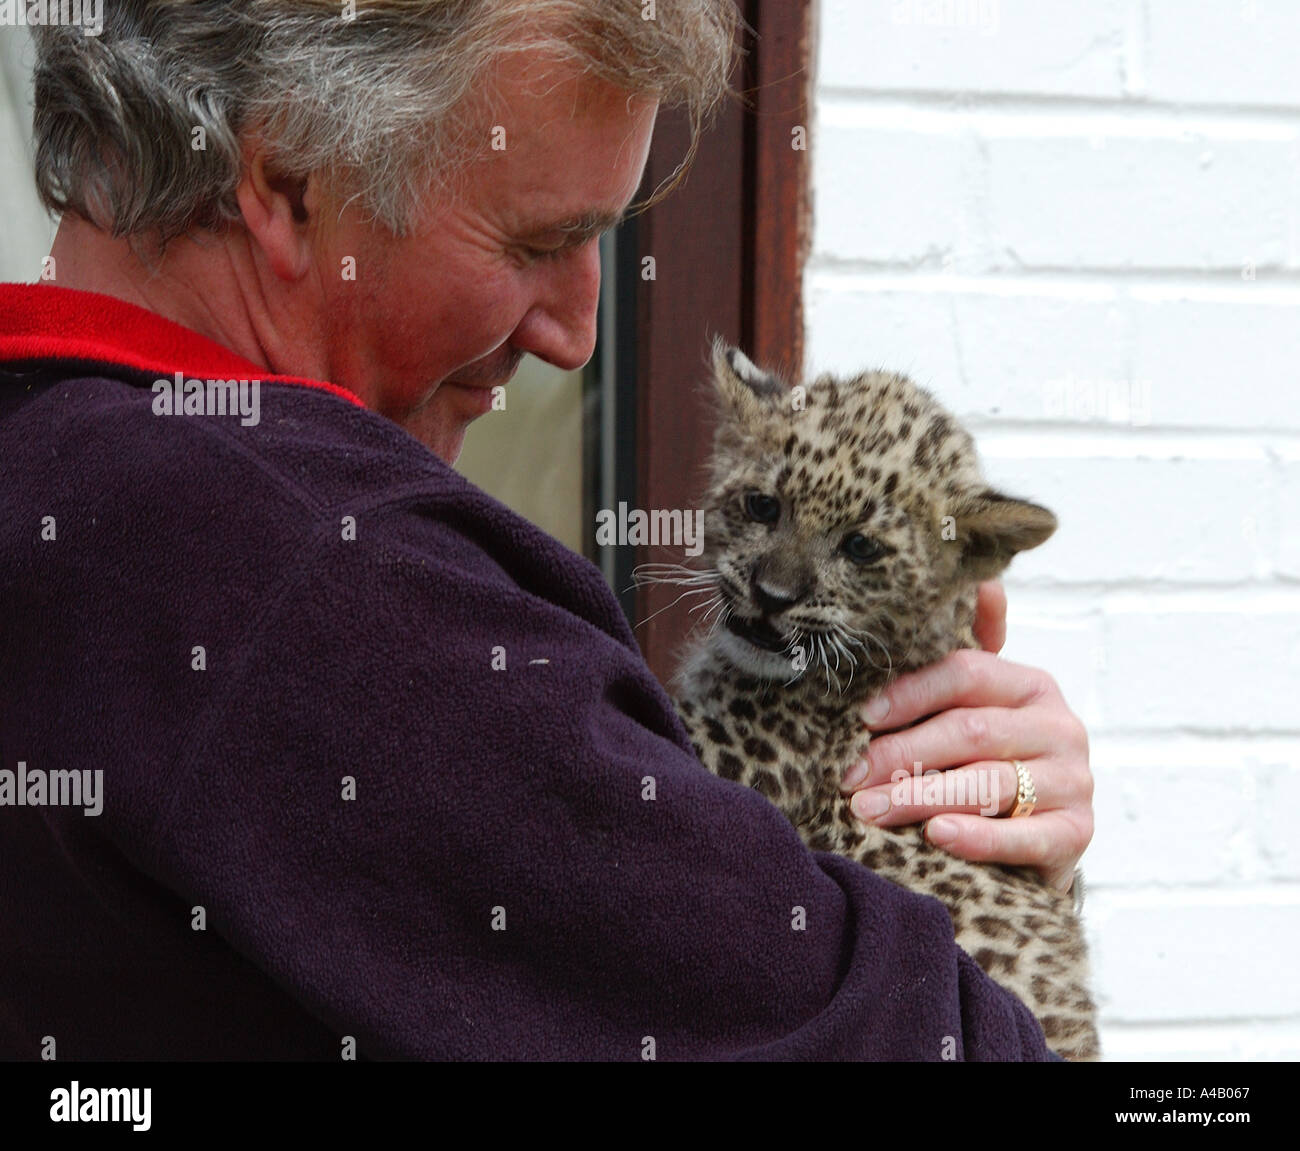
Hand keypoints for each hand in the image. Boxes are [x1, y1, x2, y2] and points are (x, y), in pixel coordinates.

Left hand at [839, 581, 1092, 891]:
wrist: (1035, 840)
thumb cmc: (986, 762)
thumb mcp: (974, 707)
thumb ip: (966, 653)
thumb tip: (983, 581)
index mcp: (1028, 684)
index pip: (966, 674)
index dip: (910, 694)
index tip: (860, 717)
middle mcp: (1059, 726)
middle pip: (970, 730)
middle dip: (901, 752)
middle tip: (849, 776)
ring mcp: (1073, 780)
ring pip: (989, 784)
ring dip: (922, 796)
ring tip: (870, 809)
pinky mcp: (1077, 834)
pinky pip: (1026, 837)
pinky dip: (979, 837)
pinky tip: (936, 836)